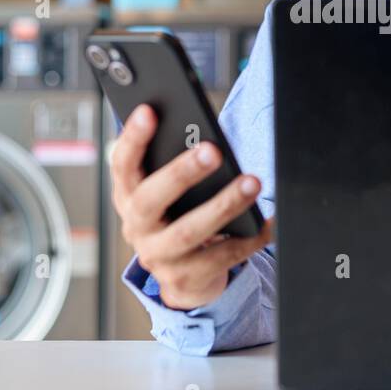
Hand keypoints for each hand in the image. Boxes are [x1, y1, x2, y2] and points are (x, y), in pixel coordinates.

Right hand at [110, 104, 273, 309]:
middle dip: (182, 172)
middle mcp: (137, 227)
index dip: (133, 138)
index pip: (122, 164)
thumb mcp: (169, 190)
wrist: (184, 276)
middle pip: (151, 199)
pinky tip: (268, 223)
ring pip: (190, 232)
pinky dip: (249, 238)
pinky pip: (222, 257)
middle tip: (213, 151)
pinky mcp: (186, 279)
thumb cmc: (180, 214)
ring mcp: (159, 256)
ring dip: (224, 205)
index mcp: (128, 196)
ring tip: (252, 183)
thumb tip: (205, 136)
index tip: (149, 111)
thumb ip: (175, 164)